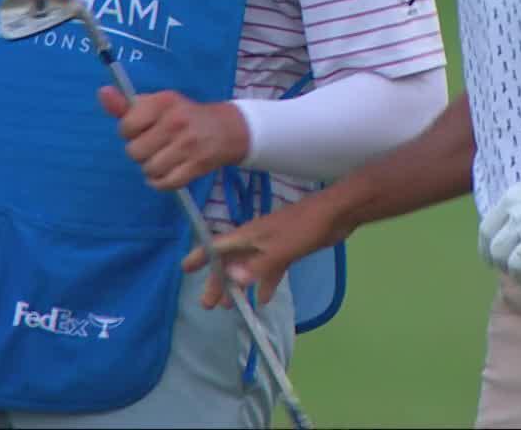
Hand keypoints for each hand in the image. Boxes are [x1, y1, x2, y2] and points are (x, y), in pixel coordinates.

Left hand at [96, 86, 249, 190]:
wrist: (227, 129)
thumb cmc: (184, 115)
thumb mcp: (157, 104)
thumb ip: (126, 104)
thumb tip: (102, 92)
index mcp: (163, 102)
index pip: (127, 126)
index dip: (130, 132)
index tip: (142, 130)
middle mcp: (175, 121)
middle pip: (134, 152)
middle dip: (141, 152)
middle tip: (155, 145)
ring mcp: (188, 145)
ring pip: (149, 170)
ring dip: (152, 169)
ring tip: (163, 158)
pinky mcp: (198, 166)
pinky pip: (165, 184)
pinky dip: (162, 182)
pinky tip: (168, 172)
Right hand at [180, 192, 340, 308]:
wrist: (336, 213)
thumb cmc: (305, 227)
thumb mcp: (280, 249)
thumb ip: (258, 266)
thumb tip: (233, 281)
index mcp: (248, 235)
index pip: (217, 246)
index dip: (200, 257)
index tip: (185, 270)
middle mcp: (255, 240)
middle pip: (230, 261)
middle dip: (218, 281)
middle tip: (209, 305)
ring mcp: (271, 245)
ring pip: (248, 268)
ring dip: (239, 285)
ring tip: (229, 306)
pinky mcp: (287, 250)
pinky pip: (270, 270)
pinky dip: (265, 284)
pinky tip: (264, 300)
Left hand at [479, 135, 520, 285]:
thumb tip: (515, 217)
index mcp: (510, 200)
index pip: (486, 231)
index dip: (485, 249)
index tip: (489, 257)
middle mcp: (519, 217)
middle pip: (498, 251)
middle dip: (502, 264)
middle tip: (508, 270)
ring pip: (517, 265)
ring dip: (520, 275)